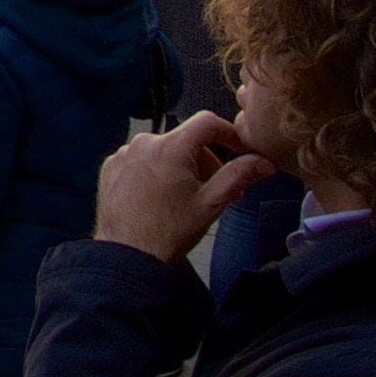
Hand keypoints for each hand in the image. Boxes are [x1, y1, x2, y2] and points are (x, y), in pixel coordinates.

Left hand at [94, 112, 277, 262]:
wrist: (129, 254)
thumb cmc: (169, 231)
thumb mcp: (212, 203)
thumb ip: (239, 176)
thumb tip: (263, 162)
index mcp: (171, 147)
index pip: (207, 122)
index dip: (229, 133)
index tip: (239, 150)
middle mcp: (144, 143)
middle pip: (186, 140)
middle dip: (205, 161)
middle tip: (214, 190)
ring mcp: (124, 154)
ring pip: (163, 150)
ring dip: (180, 167)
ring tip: (184, 198)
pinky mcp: (111, 166)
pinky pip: (141, 159)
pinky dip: (155, 171)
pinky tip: (159, 197)